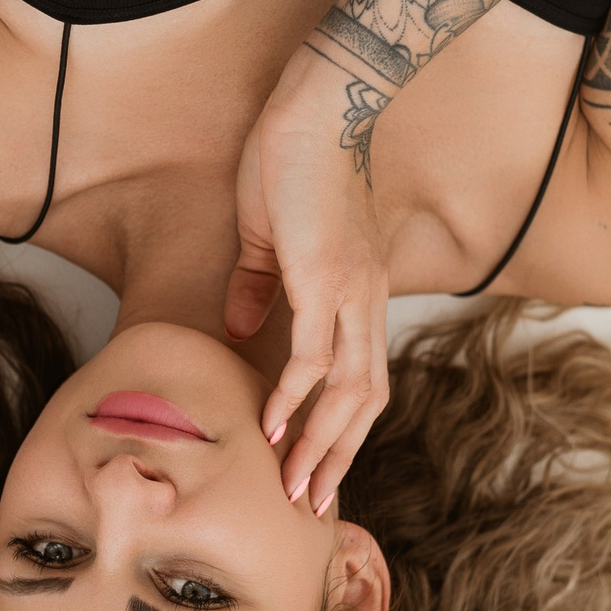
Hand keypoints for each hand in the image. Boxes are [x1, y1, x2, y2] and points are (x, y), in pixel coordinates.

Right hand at [226, 47, 391, 513]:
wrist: (317, 105)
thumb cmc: (293, 158)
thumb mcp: (271, 233)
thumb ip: (260, 284)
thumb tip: (243, 326)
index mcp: (358, 294)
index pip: (361, 379)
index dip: (341, 429)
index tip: (316, 470)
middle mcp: (365, 301)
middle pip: (367, 401)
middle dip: (338, 457)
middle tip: (310, 505)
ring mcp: (350, 292)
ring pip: (348, 391)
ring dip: (321, 444)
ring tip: (293, 487)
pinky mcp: (324, 279)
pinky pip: (313, 356)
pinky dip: (295, 398)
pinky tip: (272, 429)